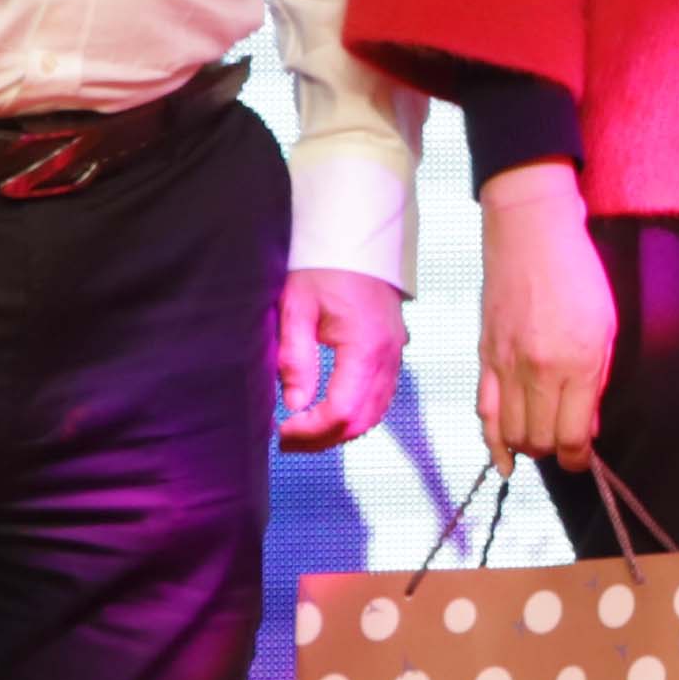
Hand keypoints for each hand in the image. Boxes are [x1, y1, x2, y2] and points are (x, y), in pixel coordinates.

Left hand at [272, 267, 405, 452]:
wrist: (355, 239)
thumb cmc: (323, 268)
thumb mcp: (297, 309)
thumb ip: (296, 359)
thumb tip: (294, 403)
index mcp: (365, 347)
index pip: (342, 410)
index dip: (312, 430)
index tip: (283, 429)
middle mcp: (387, 356)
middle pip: (361, 421)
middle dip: (323, 438)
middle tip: (287, 440)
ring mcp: (395, 355)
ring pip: (375, 414)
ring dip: (340, 431)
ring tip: (304, 431)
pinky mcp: (394, 351)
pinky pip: (382, 398)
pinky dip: (357, 415)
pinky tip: (330, 413)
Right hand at [473, 166, 613, 465]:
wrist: (530, 233)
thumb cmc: (577, 274)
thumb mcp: (606, 327)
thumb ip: (598, 381)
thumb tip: (589, 425)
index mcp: (577, 363)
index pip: (573, 436)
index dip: (580, 458)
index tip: (584, 458)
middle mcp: (538, 370)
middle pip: (540, 441)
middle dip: (556, 452)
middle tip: (566, 442)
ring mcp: (505, 365)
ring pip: (511, 433)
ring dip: (528, 446)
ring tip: (542, 440)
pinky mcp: (484, 357)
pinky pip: (483, 411)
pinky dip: (493, 441)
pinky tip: (504, 458)